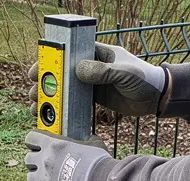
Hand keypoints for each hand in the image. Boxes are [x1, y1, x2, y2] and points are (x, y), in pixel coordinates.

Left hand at [25, 130, 110, 180]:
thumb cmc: (98, 163)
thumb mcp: (92, 144)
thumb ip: (84, 141)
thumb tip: (90, 138)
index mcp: (53, 144)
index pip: (31, 138)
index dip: (33, 142)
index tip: (38, 146)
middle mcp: (45, 160)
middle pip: (28, 160)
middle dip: (35, 163)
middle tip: (45, 166)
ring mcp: (43, 178)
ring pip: (29, 178)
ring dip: (37, 180)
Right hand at [28, 43, 168, 116]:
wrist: (157, 97)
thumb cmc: (144, 78)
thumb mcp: (124, 73)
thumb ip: (103, 72)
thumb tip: (79, 70)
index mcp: (97, 53)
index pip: (68, 53)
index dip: (50, 61)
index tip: (36, 70)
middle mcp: (92, 67)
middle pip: (61, 73)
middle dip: (44, 83)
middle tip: (31, 94)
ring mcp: (92, 84)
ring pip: (65, 90)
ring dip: (50, 99)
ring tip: (36, 109)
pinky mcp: (96, 100)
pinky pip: (74, 104)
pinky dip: (63, 110)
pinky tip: (51, 119)